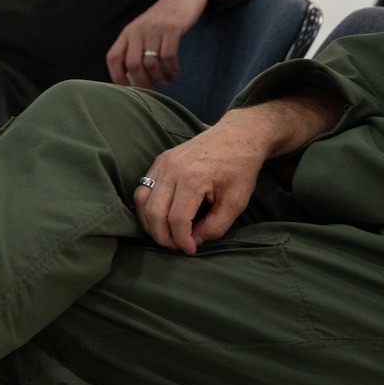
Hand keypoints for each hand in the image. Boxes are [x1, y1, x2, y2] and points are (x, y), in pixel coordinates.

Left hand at [108, 0, 212, 88]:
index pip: (114, 58)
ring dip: (160, 78)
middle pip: (133, 65)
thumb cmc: (162, 21)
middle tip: (153, 90)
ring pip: (151, 64)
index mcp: (127, 33)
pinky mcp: (172, 28)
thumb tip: (132, 81)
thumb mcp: (142, 31)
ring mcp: (155, 29)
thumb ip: (135, 50)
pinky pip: (169, 57)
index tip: (129, 90)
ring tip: (167, 80)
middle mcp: (138, 30)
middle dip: (143, 84)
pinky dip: (172, 70)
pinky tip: (175, 72)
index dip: (118, 77)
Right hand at [133, 92, 342, 253]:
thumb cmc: (241, 167)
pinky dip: (147, 206)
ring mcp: (163, 162)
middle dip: (163, 237)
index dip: (182, 241)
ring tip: (167, 234)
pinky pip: (143, 187)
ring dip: (150, 223)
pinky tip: (161, 216)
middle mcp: (172, 169)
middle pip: (154, 213)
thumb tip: (194, 241)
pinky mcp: (161, 159)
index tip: (192, 249)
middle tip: (177, 246)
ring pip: (142, 201)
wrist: (239, 134)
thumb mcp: (236, 202)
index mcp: (193, 179)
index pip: (176, 220)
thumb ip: (215, 227)